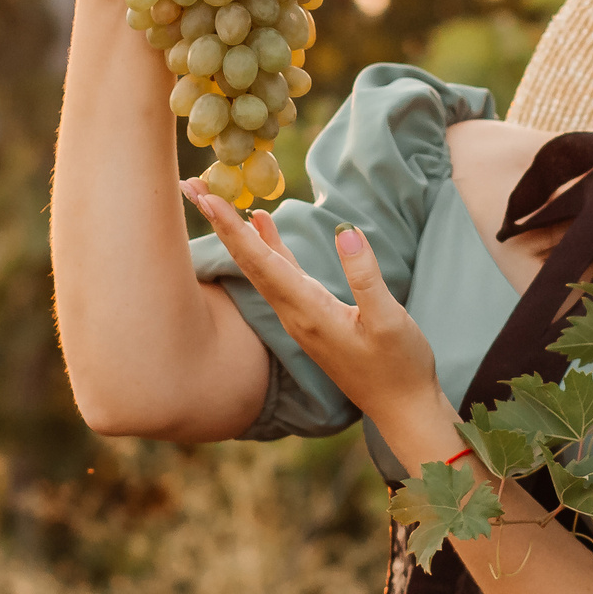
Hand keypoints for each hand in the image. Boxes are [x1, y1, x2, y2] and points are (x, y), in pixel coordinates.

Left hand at [180, 180, 446, 433]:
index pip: (261, 263)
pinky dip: (265, 246)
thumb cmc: (400, 366)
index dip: (232, 229)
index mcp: (308, 312)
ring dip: (236, 232)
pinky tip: (261, 224)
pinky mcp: (311, 316)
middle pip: (247, 261)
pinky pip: (278, 273)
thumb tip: (346, 231)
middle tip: (190, 185)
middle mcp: (294, 313)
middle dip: (218, 223)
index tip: (206, 197)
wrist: (402, 408)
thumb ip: (365, 277)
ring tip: (212, 197)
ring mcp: (300, 316)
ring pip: (259, 266)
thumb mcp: (390, 320)